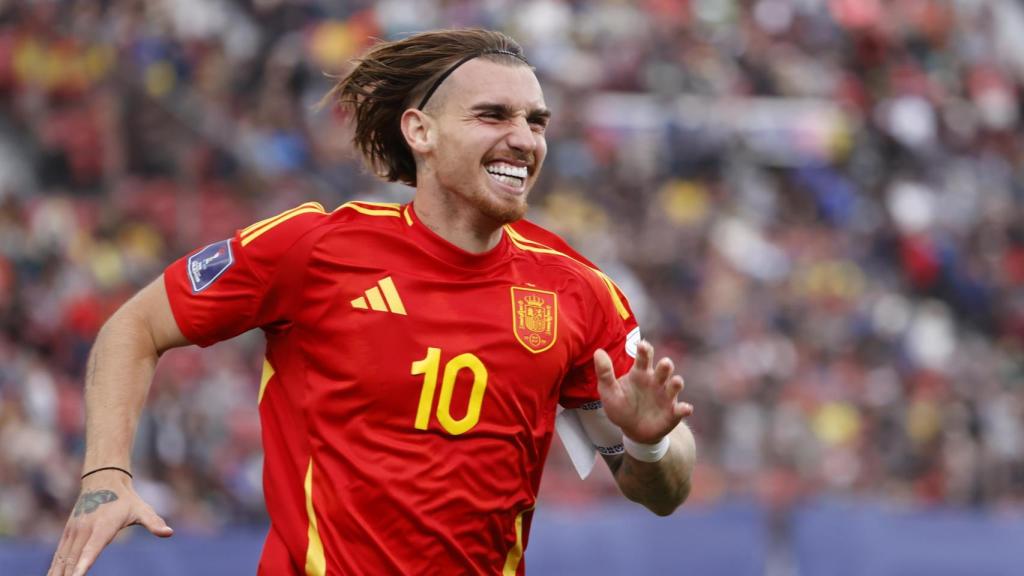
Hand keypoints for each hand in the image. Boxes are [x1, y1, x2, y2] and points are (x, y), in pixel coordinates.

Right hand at [48, 471, 172, 575]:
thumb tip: (169, 532)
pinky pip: (58, 554)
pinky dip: (54, 567)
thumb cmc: (126, 499)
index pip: (91, 549)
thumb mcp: (142, 509)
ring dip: (56, 573)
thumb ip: (154, 522)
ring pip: (62, 558)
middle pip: (72, 558)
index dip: (84, 564)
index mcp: (102, 526)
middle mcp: (84, 529)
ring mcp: (73, 531)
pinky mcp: (67, 533)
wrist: (103, 480)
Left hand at [594, 340, 692, 443]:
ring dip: (676, 383)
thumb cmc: (621, 406)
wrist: (632, 430)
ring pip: (675, 385)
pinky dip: (684, 408)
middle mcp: (656, 381)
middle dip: (665, 366)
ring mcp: (666, 396)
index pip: (644, 357)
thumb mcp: (608, 391)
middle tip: (664, 364)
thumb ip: (604, 372)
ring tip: (676, 382)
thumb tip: (598, 352)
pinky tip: (685, 409)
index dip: (645, 350)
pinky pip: (681, 409)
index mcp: (640, 373)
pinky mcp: (673, 412)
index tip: (642, 345)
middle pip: (664, 369)